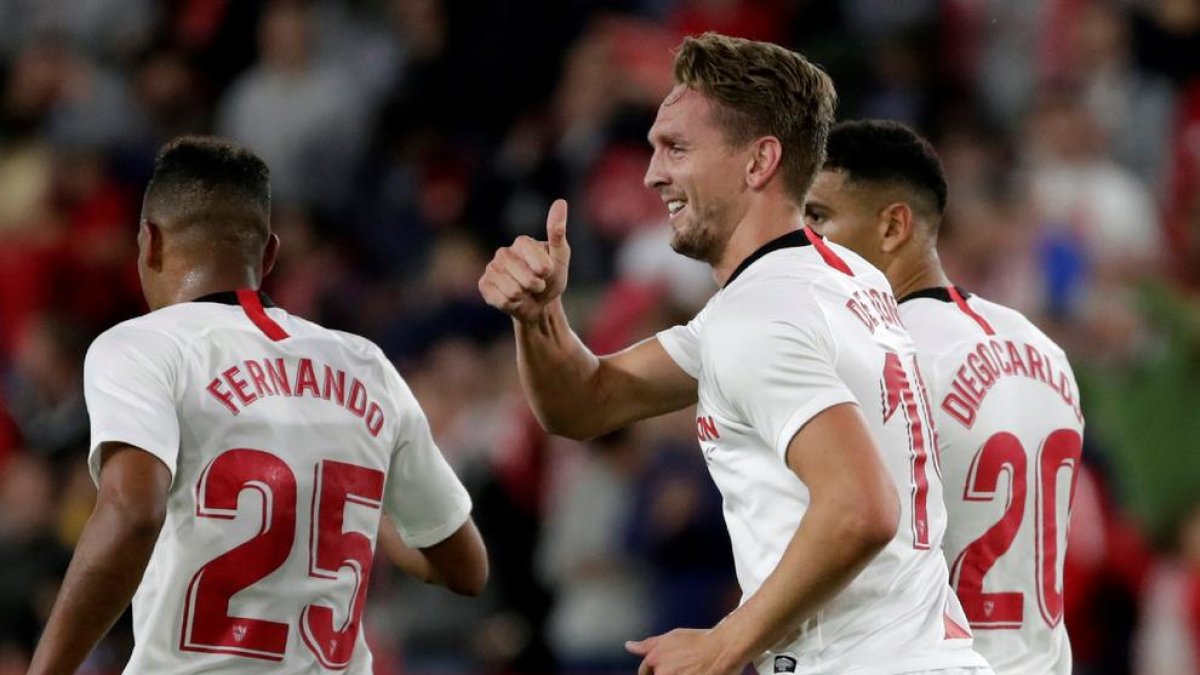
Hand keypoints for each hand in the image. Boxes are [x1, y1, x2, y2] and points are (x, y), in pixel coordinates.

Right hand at [478, 199, 571, 322]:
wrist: (538, 303)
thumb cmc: (551, 278)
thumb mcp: (560, 257)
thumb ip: (558, 232)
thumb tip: (560, 202)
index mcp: (522, 242)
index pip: (540, 263)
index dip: (546, 272)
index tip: (547, 271)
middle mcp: (503, 252)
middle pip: (527, 279)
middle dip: (537, 286)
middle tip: (537, 284)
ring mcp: (491, 269)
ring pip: (514, 291)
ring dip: (525, 296)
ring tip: (525, 292)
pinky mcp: (484, 285)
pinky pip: (502, 300)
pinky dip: (513, 304)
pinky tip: (513, 299)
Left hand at [626, 628, 743, 674]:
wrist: (724, 648)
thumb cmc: (699, 641)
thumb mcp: (672, 637)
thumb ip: (649, 645)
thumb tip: (629, 646)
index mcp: (655, 657)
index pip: (645, 672)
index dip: (656, 671)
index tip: (672, 668)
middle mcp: (663, 671)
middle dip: (667, 673)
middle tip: (685, 667)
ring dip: (679, 673)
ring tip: (691, 668)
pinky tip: (696, 672)